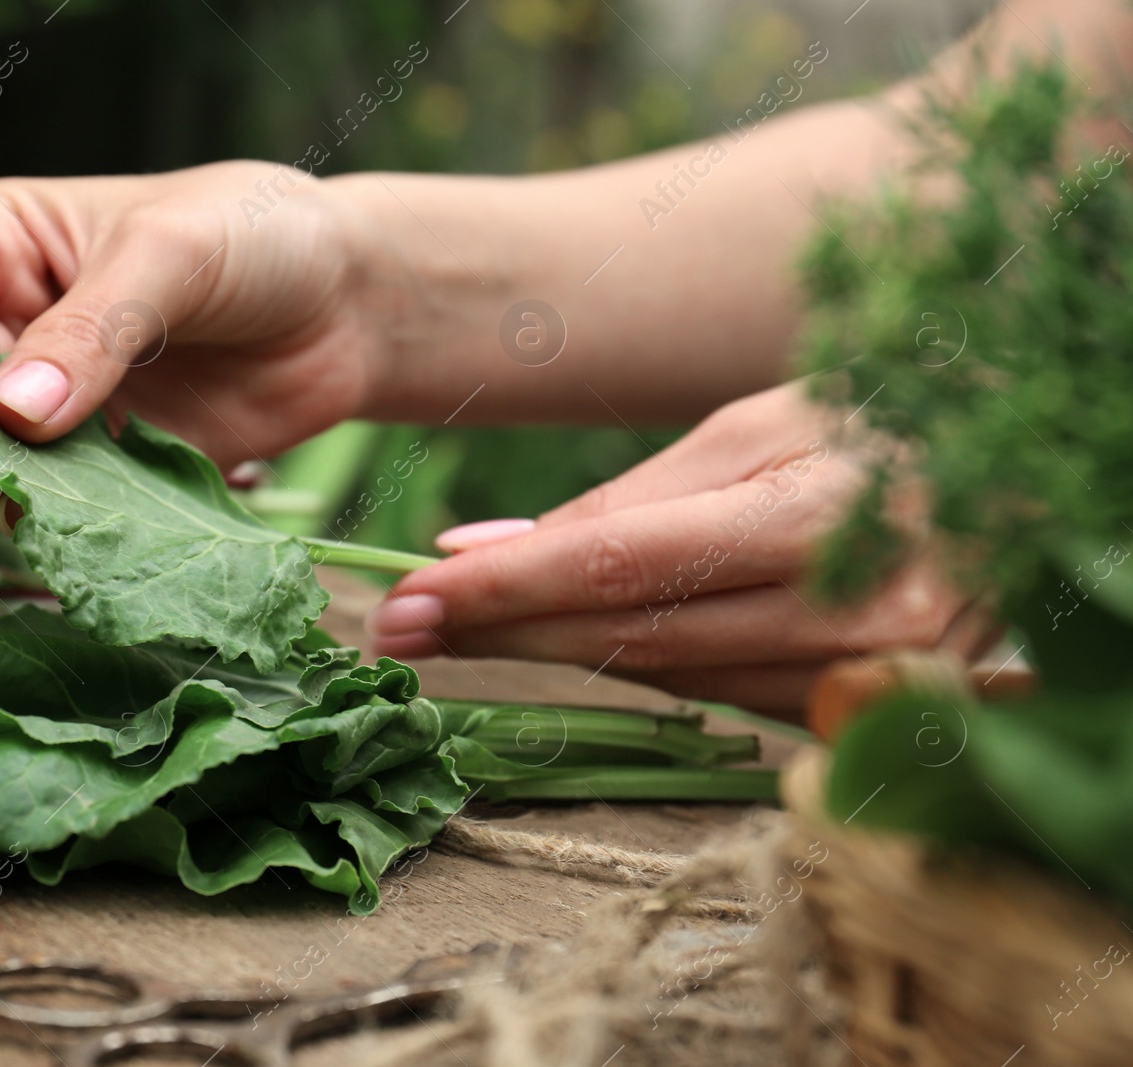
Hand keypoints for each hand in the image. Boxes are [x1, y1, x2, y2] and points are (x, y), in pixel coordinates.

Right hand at [0, 163, 385, 520]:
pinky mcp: (105, 463)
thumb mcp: (170, 257)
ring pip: (1, 460)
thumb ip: (91, 332)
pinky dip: (74, 523)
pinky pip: (68, 503)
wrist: (349, 302)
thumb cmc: (254, 236)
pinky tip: (89, 537)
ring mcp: (56, 401)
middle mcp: (11, 324)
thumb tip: (9, 415)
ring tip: (44, 512)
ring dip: (18, 491)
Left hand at [364, 383, 995, 715]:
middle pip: (632, 638)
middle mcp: (848, 614)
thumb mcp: (747, 428)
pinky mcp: (868, 713)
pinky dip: (644, 666)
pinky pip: (722, 697)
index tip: (407, 602)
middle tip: (398, 631)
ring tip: (463, 628)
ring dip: (558, 655)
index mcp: (814, 515)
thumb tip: (471, 553)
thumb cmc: (872, 425)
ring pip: (669, 678)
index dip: (504, 590)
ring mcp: (866, 679)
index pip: (622, 566)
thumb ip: (617, 502)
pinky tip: (579, 640)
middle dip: (503, 633)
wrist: (1007, 480)